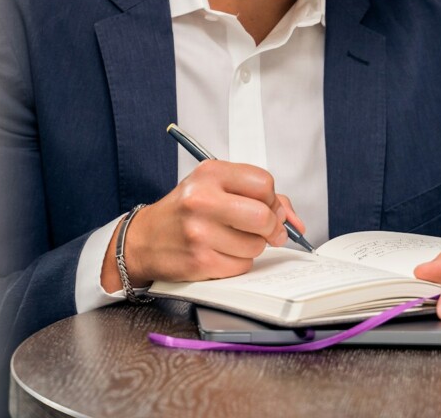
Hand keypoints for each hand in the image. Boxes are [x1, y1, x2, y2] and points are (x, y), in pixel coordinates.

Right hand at [102, 159, 304, 290]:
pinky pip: (241, 265)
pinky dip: (239, 262)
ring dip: (253, 246)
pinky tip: (221, 253)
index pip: (263, 183)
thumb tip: (295, 221)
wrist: (145, 239)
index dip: (273, 200)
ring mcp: (200, 232)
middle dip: (273, 227)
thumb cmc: (185, 210)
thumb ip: (258, 195)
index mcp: (210, 173)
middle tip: (269, 231)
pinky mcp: (200, 261)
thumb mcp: (215, 187)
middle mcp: (203, 199)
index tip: (269, 207)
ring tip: (233, 239)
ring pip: (256, 245)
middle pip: (264, 216)